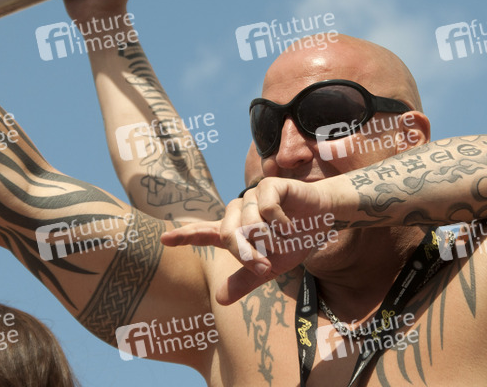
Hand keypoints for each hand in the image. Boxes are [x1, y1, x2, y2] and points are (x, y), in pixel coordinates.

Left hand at [162, 176, 340, 304]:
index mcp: (235, 229)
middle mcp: (239, 211)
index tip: (164, 239)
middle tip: (265, 266)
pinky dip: (281, 224)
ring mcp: (252, 196)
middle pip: (228, 234)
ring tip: (286, 241)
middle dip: (246, 254)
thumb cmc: (293, 242)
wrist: (322, 219)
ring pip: (249, 223)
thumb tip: (219, 300)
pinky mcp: (269, 186)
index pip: (205, 232)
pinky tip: (291, 226)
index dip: (184, 236)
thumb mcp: (270, 267)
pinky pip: (266, 209)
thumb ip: (245, 280)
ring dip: (270, 240)